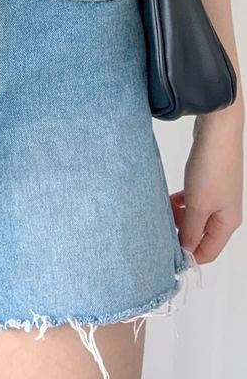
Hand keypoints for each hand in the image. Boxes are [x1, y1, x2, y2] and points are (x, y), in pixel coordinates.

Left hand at [171, 107, 243, 263]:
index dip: (189, 257)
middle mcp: (225, 212)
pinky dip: (180, 202)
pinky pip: (192, 200)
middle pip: (201, 234)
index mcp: (228, 222)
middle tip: (159, 230)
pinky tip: (168, 197)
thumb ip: (190, 230)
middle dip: (180, 234)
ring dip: (178, 216)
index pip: (208, 252)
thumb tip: (186, 251)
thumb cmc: (212, 166)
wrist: (217, 130)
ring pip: (194, 216)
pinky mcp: (208, 181)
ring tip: (161, 211)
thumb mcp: (198, 204)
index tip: (167, 256)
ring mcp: (217, 196)